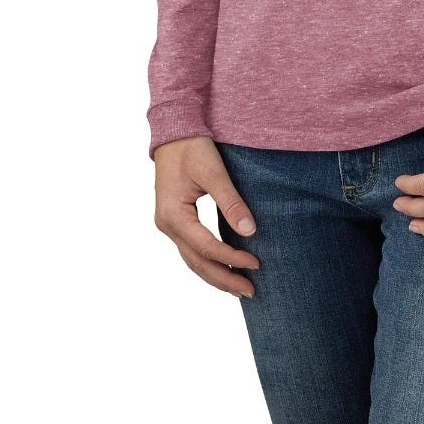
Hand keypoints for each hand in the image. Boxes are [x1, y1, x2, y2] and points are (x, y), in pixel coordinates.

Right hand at [153, 136, 260, 298]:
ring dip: (216, 274)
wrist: (174, 132)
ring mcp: (168, 224)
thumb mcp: (214, 172)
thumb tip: (249, 230)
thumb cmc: (192, 148)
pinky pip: (191, 248)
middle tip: (251, 291)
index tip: (256, 263)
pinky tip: (224, 267)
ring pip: (192, 259)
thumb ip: (231, 202)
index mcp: (174, 215)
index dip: (232, 258)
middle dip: (224, 278)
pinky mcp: (175, 219)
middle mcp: (167, 225)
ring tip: (239, 287)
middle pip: (196, 262)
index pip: (207, 247)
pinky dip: (208, 260)